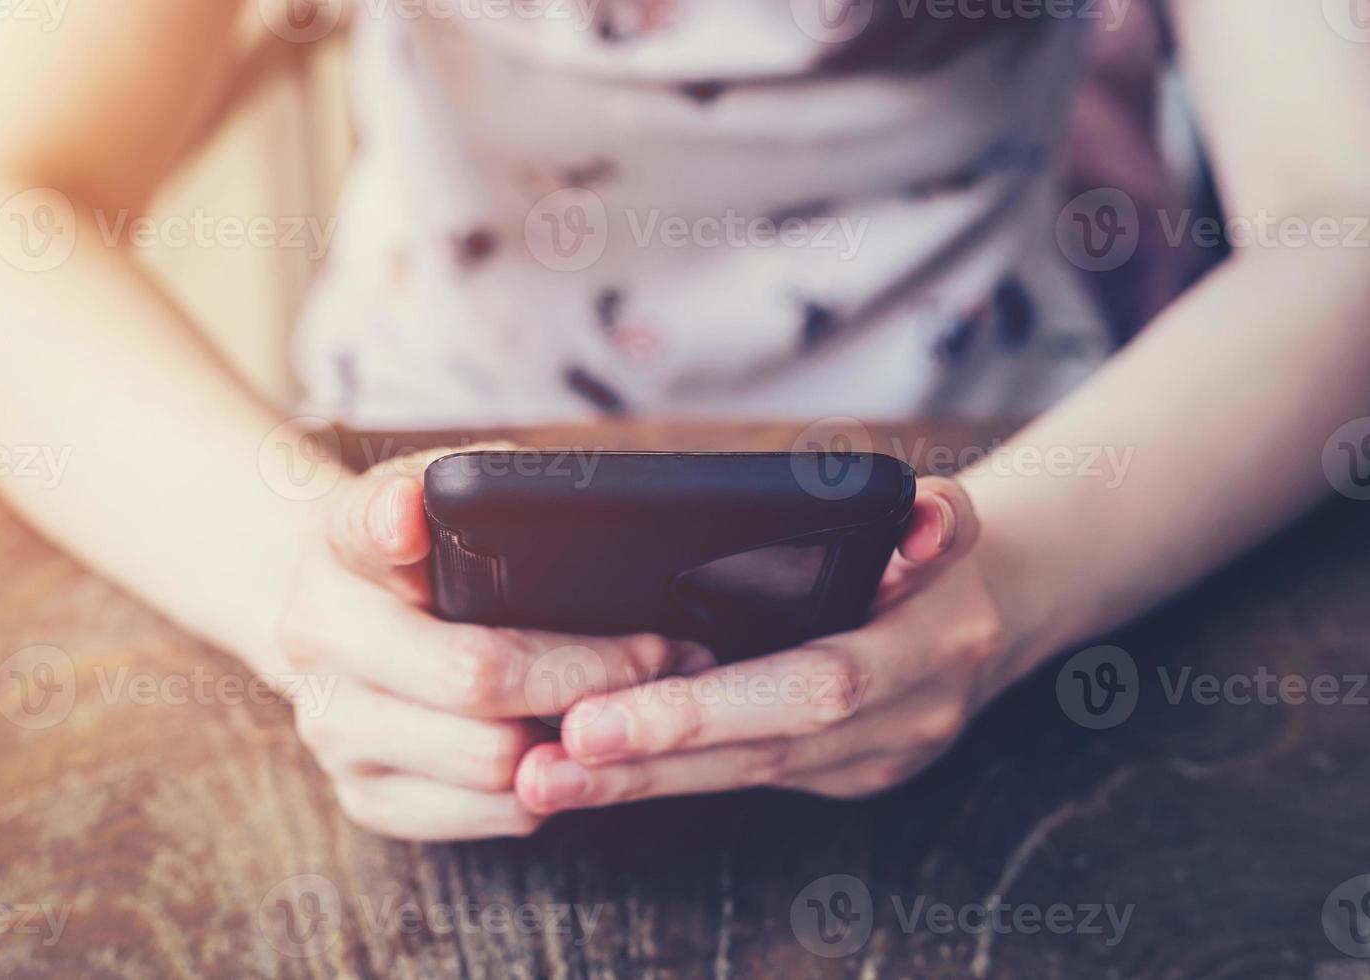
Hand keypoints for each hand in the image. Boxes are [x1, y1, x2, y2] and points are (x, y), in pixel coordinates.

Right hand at [275, 446, 705, 840]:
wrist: (344, 619)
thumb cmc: (425, 549)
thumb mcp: (440, 493)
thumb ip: (474, 487)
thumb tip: (512, 505)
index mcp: (338, 545)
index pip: (364, 529)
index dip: (392, 526)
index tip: (410, 521)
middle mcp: (317, 640)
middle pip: (470, 674)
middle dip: (589, 668)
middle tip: (663, 653)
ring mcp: (335, 730)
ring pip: (490, 761)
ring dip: (582, 737)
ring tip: (638, 703)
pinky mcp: (366, 796)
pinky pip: (489, 813)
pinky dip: (552, 786)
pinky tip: (576, 748)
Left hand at [513, 476, 1023, 810]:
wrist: (1006, 611)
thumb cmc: (949, 551)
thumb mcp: (954, 515)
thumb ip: (934, 513)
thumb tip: (921, 525)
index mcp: (936, 645)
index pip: (815, 684)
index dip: (705, 706)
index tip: (596, 716)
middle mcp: (912, 718)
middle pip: (768, 749)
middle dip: (654, 756)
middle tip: (548, 765)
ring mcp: (881, 759)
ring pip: (751, 778)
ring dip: (645, 781)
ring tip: (547, 779)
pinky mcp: (849, 775)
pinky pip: (753, 778)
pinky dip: (673, 775)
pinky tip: (595, 773)